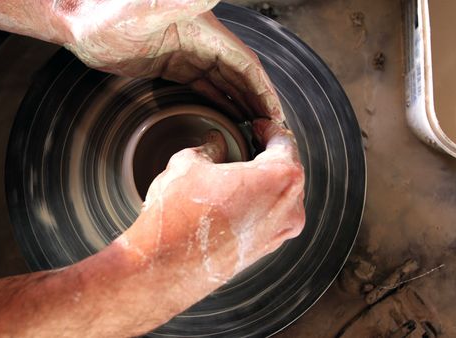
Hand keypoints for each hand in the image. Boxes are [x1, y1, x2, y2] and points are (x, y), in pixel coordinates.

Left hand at [60, 0, 282, 120]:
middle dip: (259, 102)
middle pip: (241, 76)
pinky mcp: (173, 66)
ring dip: (243, 104)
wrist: (78, 23)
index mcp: (203, 30)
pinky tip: (229, 117)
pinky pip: (206, 86)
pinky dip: (221, 101)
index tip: (275, 114)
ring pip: (226, 83)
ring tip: (256, 130)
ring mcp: (187, 54)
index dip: (263, 89)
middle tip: (271, 131)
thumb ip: (178, 2)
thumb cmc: (105, 15)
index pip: (245, 63)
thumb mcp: (143, 8)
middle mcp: (201, 42)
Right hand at [119, 119, 304, 285]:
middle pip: (287, 169)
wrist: (165, 266)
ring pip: (281, 195)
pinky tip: (234, 198)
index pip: (283, 141)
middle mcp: (290, 207)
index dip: (267, 128)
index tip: (255, 125)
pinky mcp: (266, 250)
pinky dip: (259, 203)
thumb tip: (215, 142)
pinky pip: (270, 217)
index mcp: (280, 178)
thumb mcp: (190, 164)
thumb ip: (209, 147)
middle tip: (248, 142)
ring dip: (264, 180)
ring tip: (239, 170)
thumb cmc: (179, 214)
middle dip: (268, 154)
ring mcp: (280, 233)